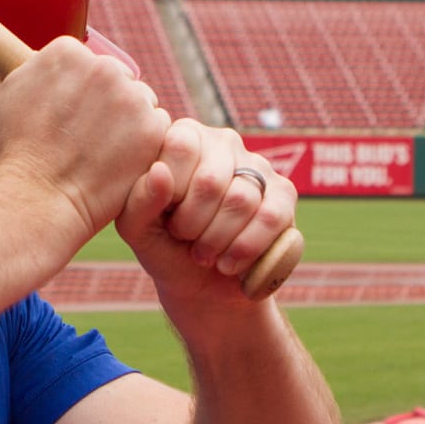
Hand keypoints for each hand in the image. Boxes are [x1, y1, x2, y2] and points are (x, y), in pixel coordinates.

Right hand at [0, 36, 169, 236]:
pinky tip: (120, 160)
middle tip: (88, 134)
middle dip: (106, 101)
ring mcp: (131, 97)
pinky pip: (157, 126)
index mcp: (66, 53)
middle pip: (117, 77)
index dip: (77, 88)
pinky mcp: (152, 127)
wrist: (36, 198)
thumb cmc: (13, 152)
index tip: (69, 111)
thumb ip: (20, 72)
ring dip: (129, 120)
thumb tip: (26, 66)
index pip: (84, 60)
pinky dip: (145, 144)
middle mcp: (102, 67)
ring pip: (141, 101)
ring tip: (102, 150)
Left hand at [116, 119, 295, 316]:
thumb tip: (160, 172)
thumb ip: (139, 200)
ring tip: (205, 254)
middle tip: (186, 240)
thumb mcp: (139, 229)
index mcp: (184, 137)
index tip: (166, 216)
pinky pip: (270, 218)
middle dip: (192, 225)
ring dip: (217, 242)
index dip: (171, 193)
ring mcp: (258, 165)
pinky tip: (231, 262)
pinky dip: (245, 250)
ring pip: (241, 201)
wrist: (202, 286)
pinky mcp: (285, 194)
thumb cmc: (165, 247)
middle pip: (210, 180)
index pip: (181, 145)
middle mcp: (224, 142)